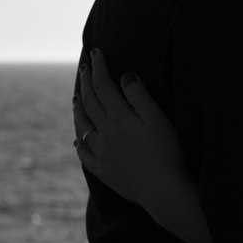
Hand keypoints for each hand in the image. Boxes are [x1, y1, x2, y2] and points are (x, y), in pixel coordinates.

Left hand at [73, 49, 188, 213]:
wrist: (162, 190)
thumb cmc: (166, 153)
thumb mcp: (157, 119)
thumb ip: (139, 96)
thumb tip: (124, 76)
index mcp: (119, 117)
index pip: (104, 85)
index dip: (99, 67)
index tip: (96, 52)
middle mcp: (105, 133)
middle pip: (90, 102)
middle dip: (87, 82)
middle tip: (84, 67)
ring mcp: (102, 153)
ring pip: (83, 126)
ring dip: (78, 109)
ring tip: (75, 98)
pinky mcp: (104, 171)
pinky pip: (85, 155)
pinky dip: (80, 144)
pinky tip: (78, 140)